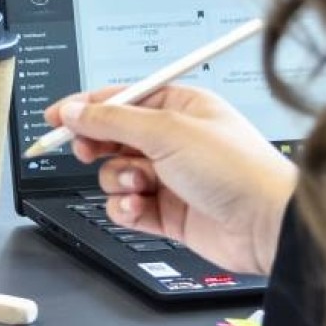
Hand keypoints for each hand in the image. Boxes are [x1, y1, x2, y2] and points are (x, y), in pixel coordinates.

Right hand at [44, 83, 296, 275]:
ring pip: (116, 174)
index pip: (119, 100)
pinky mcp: (170, 213)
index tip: (54, 118)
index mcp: (179, 108)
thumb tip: (72, 112)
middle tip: (88, 151)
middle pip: (112, 137)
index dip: (84, 108)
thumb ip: (111, 120)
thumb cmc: (237, 169)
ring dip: (119, 180)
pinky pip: (127, 207)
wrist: (270, 225)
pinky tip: (139, 207)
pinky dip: (126, 208)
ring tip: (141, 184)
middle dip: (97, 146)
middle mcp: (174, 141)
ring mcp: (171, 178)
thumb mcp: (167, 130)